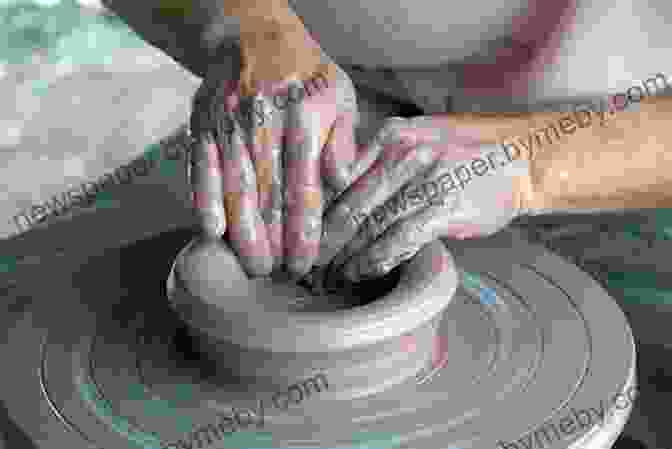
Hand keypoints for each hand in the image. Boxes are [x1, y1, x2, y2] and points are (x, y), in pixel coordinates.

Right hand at [188, 39, 360, 278]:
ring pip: (234, 186)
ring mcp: (229, 123)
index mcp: (304, 117)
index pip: (304, 186)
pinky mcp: (203, 124)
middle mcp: (263, 121)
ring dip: (242, 231)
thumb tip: (341, 183)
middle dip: (272, 240)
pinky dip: (204, 201)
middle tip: (278, 275)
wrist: (250, 34)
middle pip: (267, 194)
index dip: (303, 229)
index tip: (306, 261)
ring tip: (251, 266)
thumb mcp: (339, 94)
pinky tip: (211, 232)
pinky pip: (201, 167)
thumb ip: (342, 140)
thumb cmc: (305, 72)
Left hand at [316, 116, 532, 280]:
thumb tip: (336, 187)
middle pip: (350, 204)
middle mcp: (404, 155)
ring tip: (328, 276)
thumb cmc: (463, 154)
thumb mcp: (417, 139)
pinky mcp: (443, 209)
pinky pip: (398, 238)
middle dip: (325, 241)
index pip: (339, 177)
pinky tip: (360, 273)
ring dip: (344, 256)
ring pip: (370, 225)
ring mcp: (424, 182)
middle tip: (306, 265)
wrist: (519, 160)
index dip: (317, 211)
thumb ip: (378, 158)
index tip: (303, 235)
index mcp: (391, 136)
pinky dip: (375, 259)